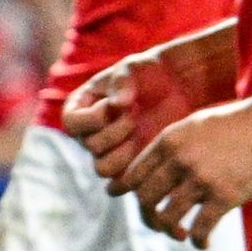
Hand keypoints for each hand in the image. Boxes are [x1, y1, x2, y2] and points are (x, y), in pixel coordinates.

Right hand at [67, 46, 209, 187]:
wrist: (179, 87)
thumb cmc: (150, 72)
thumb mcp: (133, 68)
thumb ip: (122, 81)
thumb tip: (118, 104)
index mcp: (82, 107)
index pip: (72, 123)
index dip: (92, 118)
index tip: (114, 104)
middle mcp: (91, 132)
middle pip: (90, 147)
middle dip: (114, 132)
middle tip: (135, 116)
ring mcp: (111, 151)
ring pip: (102, 168)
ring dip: (122, 154)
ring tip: (141, 135)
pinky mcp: (132, 166)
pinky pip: (123, 182)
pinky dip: (134, 173)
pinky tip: (150, 151)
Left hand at [123, 93, 251, 245]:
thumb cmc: (241, 121)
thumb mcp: (197, 124)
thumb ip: (176, 144)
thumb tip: (160, 166)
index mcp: (169, 140)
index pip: (132, 174)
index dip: (127, 192)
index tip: (134, 202)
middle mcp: (179, 160)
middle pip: (144, 199)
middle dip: (148, 217)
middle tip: (160, 225)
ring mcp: (201, 178)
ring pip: (167, 218)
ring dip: (171, 232)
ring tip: (182, 235)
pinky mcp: (226, 196)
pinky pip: (199, 229)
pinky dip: (198, 241)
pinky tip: (204, 242)